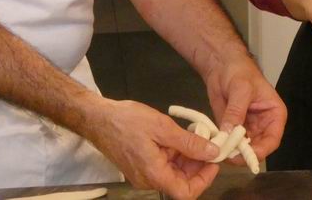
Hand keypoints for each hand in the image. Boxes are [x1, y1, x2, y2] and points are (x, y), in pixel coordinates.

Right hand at [83, 98, 220, 199]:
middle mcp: (148, 180)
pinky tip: (180, 136)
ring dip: (187, 157)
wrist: (97, 117)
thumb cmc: (127, 121)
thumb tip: (212, 152)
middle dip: (198, 165)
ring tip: (196, 135)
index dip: (204, 180)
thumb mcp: (163, 128)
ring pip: (174, 172)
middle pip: (181, 182)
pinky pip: (163, 165)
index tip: (214, 161)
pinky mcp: (140, 165)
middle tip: (208, 143)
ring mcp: (144, 173)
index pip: (186, 193)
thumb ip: (189, 142)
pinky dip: (175, 153)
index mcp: (154, 175)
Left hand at [203, 51, 286, 163]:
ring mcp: (248, 129)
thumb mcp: (240, 88)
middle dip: (243, 155)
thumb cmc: (239, 71)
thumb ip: (236, 111)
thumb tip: (229, 133)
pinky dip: (223, 146)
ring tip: (218, 151)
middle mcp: (263, 125)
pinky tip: (213, 146)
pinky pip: (230, 143)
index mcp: (274, 115)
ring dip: (232, 153)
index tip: (244, 155)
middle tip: (227, 156)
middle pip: (258, 149)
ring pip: (243, 149)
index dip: (260, 151)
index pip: (272, 140)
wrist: (222, 64)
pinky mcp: (232, 129)